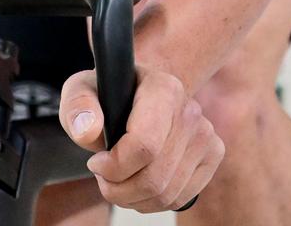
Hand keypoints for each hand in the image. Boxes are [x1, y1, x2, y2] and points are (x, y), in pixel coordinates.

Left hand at [60, 66, 223, 212]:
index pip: (144, 146)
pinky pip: (182, 197)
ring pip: (168, 194)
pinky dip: (153, 202)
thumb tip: (87, 130)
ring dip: (134, 199)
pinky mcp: (213, 154)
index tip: (97, 162)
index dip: (114, 167)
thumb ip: (77, 107)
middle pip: (155, 178)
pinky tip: (140, 184)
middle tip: (104, 177)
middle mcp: (190, 111)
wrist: (143, 93)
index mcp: (164, 89)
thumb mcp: (82, 90)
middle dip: (118, 190)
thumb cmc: (113, 94)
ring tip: (119, 181)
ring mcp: (205, 134)